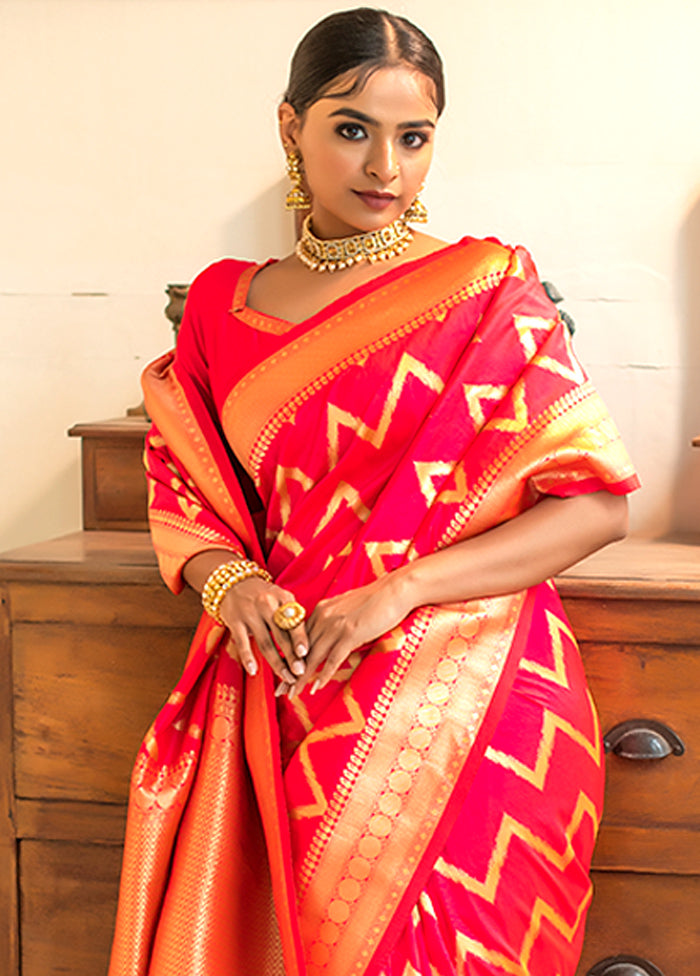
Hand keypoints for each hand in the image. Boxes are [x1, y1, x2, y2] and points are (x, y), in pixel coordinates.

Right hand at [218, 577, 308, 692]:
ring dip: (276, 663)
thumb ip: (293, 617)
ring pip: (265, 643)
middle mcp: (266, 604)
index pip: (294, 621)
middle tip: (300, 673)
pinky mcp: (235, 622)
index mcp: (282, 598)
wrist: (233, 583)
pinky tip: (254, 671)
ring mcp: (250, 614)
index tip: (305, 653)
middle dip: (291, 656)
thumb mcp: (281, 598)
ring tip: (286, 677)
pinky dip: (248, 658)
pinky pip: (243, 643)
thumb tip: (308, 646)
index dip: (300, 638)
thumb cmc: (264, 595)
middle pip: (281, 635)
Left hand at [294, 573, 411, 695]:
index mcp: (321, 610)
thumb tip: (329, 636)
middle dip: (289, 672)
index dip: (289, 658)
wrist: (394, 590)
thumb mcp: (347, 608)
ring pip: (312, 657)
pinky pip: (333, 659)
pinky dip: (323, 675)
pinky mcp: (350, 633)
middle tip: (280, 690)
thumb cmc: (375, 600)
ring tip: (292, 694)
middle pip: (301, 650)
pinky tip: (315, 688)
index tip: (282, 673)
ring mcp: (336, 626)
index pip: (299, 638)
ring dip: (301, 678)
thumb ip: (335, 621)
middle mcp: (323, 617)